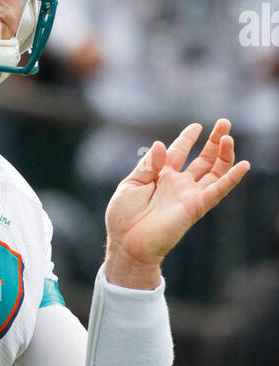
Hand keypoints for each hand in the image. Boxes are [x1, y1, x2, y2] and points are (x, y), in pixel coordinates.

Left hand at [103, 119, 249, 286]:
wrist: (126, 243)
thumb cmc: (123, 216)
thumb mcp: (131, 184)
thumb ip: (148, 165)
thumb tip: (160, 144)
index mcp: (161, 176)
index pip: (178, 152)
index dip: (188, 139)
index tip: (197, 126)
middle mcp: (178, 184)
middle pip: (202, 159)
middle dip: (213, 142)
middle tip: (224, 123)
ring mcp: (188, 195)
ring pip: (214, 172)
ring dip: (223, 155)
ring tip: (228, 137)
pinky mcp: (195, 207)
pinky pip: (217, 191)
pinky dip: (231, 179)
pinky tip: (243, 165)